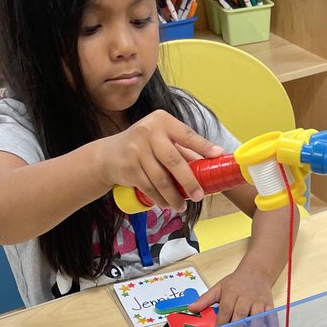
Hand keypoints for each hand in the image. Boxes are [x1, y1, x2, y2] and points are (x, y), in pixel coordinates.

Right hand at [101, 110, 222, 210]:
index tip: (218, 155)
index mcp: (161, 121)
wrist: (108, 155)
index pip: (186, 135)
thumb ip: (184, 150)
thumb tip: (211, 165)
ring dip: (174, 196)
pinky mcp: (129, 167)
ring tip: (182, 205)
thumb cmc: (144, 147)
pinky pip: (149, 187)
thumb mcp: (162, 141)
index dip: (203, 146)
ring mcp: (136, 149)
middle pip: (174, 160)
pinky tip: (166, 204)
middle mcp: (148, 132)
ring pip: (161, 179)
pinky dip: (160, 199)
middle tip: (199, 196)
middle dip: (189, 181)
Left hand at [190, 264, 279, 326]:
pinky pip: (271, 314)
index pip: (225, 310)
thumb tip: (191, 308)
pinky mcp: (269, 303)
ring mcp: (258, 300)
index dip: (221, 323)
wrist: (256, 270)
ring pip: (256, 316)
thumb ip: (205, 299)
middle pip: (240, 314)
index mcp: (231, 293)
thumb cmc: (236, 281)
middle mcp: (245, 297)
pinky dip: (273, 324)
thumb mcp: (219, 287)